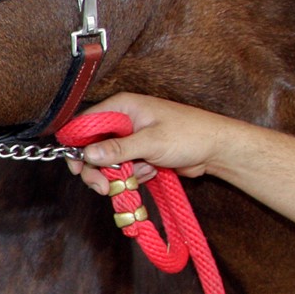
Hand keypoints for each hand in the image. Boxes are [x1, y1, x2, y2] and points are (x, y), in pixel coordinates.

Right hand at [65, 92, 235, 194]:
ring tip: (143, 173)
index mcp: (122, 106)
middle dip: (98, 168)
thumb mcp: (151, 141)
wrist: (217, 149)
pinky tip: (152, 171)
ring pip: (108, 161)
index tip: (78, 167)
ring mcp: (132, 137)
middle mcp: (123, 120)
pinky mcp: (140, 153)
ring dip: (120, 174)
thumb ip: (118, 149)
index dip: (76, 145)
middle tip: (103, 187)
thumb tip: (88, 154)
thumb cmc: (189, 134)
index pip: (85, 123)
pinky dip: (134, 175)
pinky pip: (125, 168)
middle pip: (94, 146)